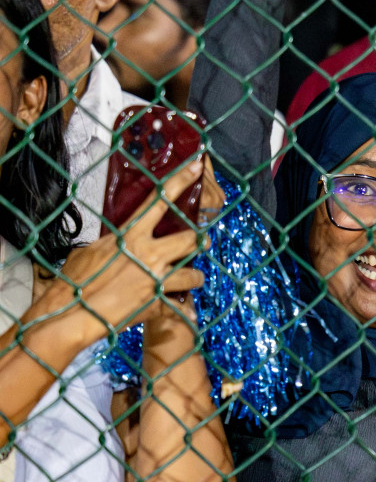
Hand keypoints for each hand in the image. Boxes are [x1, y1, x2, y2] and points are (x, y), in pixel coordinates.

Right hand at [43, 161, 205, 347]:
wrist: (70, 314)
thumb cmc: (73, 281)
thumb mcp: (92, 252)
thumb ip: (114, 244)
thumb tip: (119, 242)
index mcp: (130, 236)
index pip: (159, 201)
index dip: (180, 182)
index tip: (196, 166)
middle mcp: (149, 255)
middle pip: (191, 239)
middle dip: (199, 240)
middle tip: (200, 240)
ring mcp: (156, 280)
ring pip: (193, 274)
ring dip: (194, 276)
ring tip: (192, 277)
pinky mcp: (157, 305)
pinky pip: (179, 307)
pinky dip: (182, 312)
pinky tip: (185, 315)